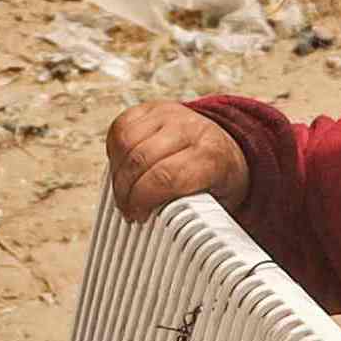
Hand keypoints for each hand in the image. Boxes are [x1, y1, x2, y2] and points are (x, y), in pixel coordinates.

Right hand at [105, 99, 242, 218]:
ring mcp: (170, 114)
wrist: (225, 144)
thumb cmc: (218, 178)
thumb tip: (171, 232)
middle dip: (127, 192)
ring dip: (118, 173)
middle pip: (141, 161)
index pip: (167, 177)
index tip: (138, 216)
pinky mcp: (150, 108)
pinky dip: (115, 151)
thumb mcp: (219, 201)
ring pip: (126, 143)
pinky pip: (120, 127)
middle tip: (128, 210)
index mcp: (212, 155)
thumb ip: (195, 214)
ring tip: (124, 192)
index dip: (144, 199)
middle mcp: (191, 129)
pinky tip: (123, 167)